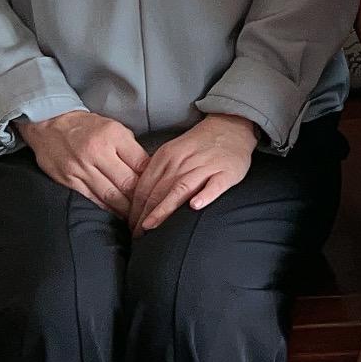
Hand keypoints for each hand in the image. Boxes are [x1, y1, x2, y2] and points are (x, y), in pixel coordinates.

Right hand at [23, 109, 145, 209]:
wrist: (49, 124)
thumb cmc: (85, 126)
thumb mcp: (113, 127)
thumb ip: (130, 148)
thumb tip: (148, 169)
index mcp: (112, 136)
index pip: (140, 164)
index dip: (151, 179)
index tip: (157, 188)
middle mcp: (97, 152)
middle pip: (128, 183)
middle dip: (141, 199)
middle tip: (151, 208)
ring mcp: (82, 168)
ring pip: (111, 195)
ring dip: (126, 209)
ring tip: (136, 216)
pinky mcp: (69, 180)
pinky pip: (93, 199)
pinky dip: (107, 208)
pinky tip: (117, 213)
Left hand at [130, 113, 260, 230]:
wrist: (230, 126)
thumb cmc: (198, 146)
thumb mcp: (173, 152)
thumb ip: (157, 172)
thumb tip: (136, 199)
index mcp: (166, 156)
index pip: (146, 186)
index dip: (135, 207)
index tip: (130, 225)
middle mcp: (183, 161)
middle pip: (159, 190)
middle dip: (144, 214)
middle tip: (136, 234)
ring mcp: (206, 166)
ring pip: (181, 189)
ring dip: (164, 208)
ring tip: (152, 225)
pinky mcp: (227, 172)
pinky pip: (214, 185)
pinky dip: (205, 195)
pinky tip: (195, 207)